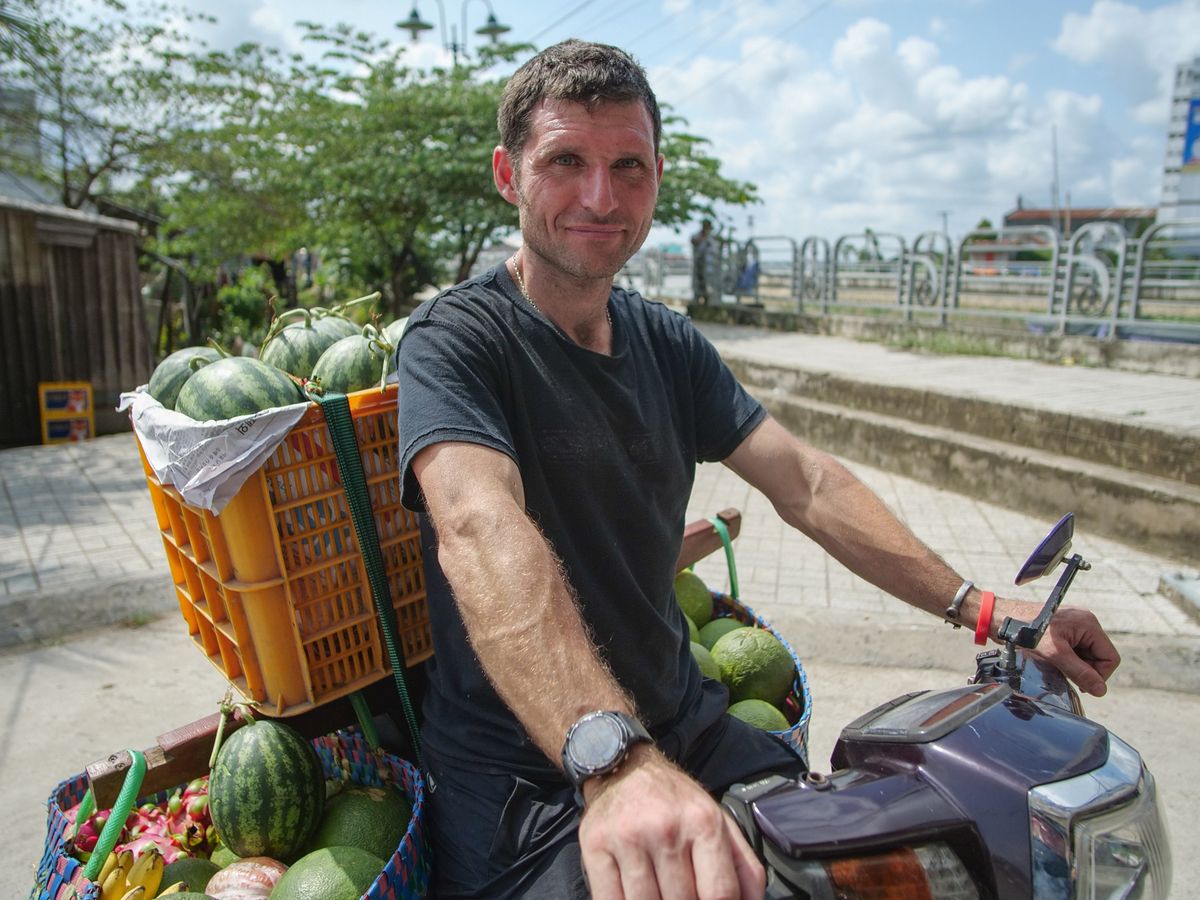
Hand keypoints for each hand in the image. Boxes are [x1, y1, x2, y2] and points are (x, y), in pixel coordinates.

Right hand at [579, 747, 764, 899]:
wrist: (623, 767)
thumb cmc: (676, 803)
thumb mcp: (718, 822)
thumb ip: (743, 867)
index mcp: (703, 821)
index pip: (720, 893)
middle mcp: (666, 827)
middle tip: (681, 895)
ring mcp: (627, 837)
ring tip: (660, 895)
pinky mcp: (595, 844)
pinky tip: (633, 897)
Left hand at [996, 599, 1120, 696]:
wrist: (1001, 619)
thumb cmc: (1025, 630)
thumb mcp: (1054, 654)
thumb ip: (1079, 672)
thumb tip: (1101, 690)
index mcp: (1088, 624)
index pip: (1110, 657)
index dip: (1099, 675)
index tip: (1082, 683)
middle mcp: (1085, 623)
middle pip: (1099, 657)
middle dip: (1085, 670)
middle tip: (1065, 674)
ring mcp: (1074, 626)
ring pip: (1086, 656)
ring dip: (1074, 666)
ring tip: (1055, 665)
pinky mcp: (1063, 630)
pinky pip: (1074, 651)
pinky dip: (1066, 660)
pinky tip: (1051, 661)